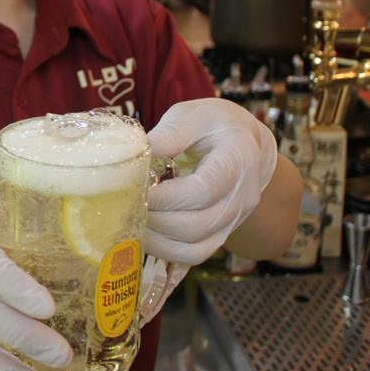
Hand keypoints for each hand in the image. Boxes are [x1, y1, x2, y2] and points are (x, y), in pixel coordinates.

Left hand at [145, 98, 277, 266]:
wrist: (242, 141)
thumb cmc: (212, 125)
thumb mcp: (191, 117)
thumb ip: (168, 135)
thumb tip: (136, 155)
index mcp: (237, 160)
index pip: (201, 191)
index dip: (164, 198)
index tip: (134, 191)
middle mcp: (243, 196)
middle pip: (196, 225)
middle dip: (156, 220)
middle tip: (126, 207)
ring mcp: (235, 219)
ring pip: (195, 247)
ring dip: (158, 240)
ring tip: (132, 221)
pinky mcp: (222, 233)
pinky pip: (195, 254)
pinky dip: (167, 251)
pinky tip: (147, 234)